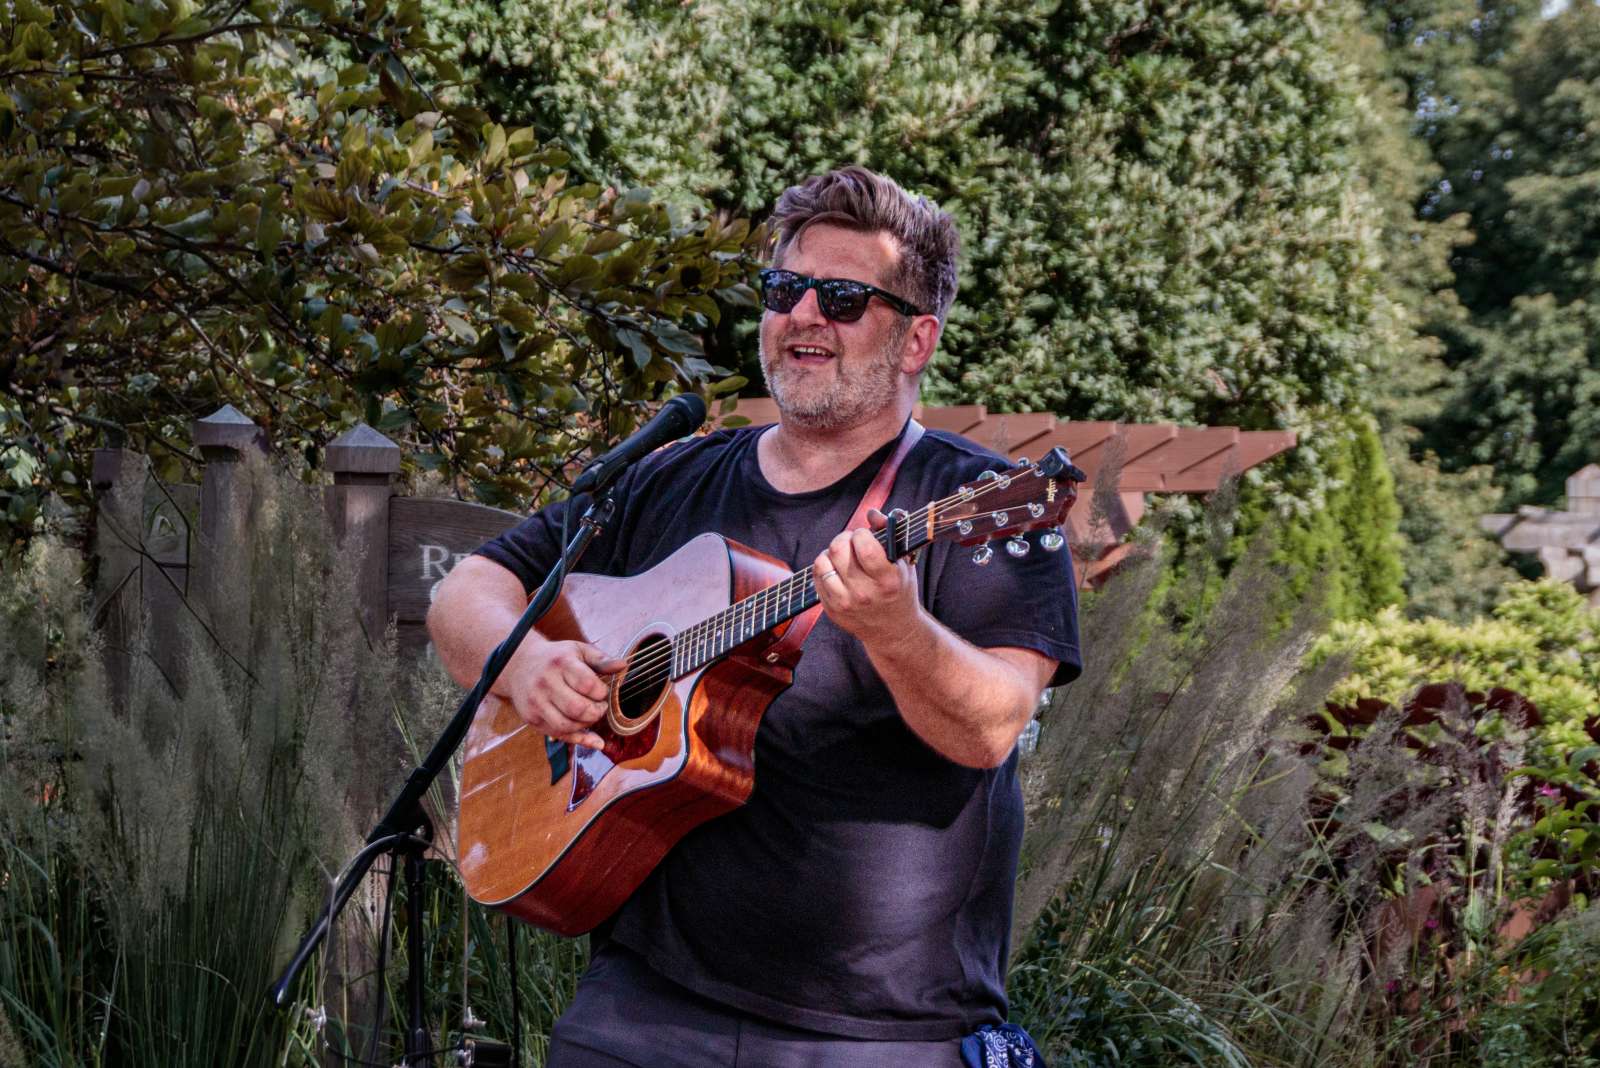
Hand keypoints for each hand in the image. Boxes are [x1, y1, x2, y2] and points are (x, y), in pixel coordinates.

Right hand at [500, 639, 627, 748]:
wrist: (519, 665)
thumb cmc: (556, 658)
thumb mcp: (579, 651)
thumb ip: (601, 660)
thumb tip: (623, 665)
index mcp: (561, 663)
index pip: (588, 685)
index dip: (601, 693)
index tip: (601, 692)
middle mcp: (545, 683)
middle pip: (577, 709)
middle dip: (596, 712)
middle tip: (599, 707)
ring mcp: (536, 703)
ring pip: (566, 726)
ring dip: (587, 725)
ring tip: (591, 715)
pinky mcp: (531, 718)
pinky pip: (557, 735)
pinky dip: (579, 740)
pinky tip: (594, 740)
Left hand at [812, 508, 924, 650]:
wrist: (892, 630)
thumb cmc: (899, 588)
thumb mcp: (904, 562)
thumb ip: (891, 532)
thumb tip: (871, 514)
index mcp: (888, 580)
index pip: (864, 546)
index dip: (861, 533)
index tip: (865, 535)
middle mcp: (865, 594)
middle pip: (838, 550)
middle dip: (844, 538)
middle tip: (851, 541)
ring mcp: (846, 604)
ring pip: (822, 563)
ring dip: (830, 552)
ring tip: (842, 554)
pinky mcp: (831, 610)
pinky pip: (816, 577)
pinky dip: (823, 567)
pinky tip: (835, 569)